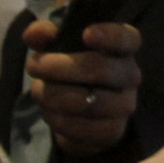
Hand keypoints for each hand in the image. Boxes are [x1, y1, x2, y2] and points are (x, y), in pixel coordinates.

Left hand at [23, 18, 139, 156]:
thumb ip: (43, 34)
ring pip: (86, 101)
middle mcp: (130, 75)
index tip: (86, 34)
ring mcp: (124, 105)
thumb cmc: (70, 69)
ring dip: (52, 95)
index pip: (127, 38)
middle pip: (100, 69)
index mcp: (122, 49)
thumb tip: (41, 31)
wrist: (80, 113)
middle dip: (58, 67)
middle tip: (33, 66)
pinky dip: (56, 119)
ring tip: (38, 92)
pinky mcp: (113, 131)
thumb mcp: (55, 47)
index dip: (110, 35)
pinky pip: (80, 127)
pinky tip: (49, 112)